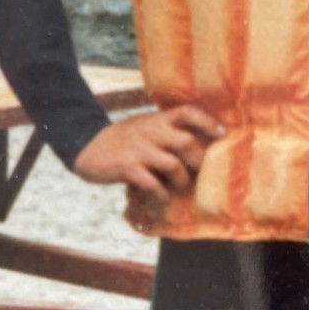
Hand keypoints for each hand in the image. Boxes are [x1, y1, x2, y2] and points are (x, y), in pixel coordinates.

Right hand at [73, 106, 224, 202]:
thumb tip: (194, 143)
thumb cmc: (121, 139)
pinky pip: (152, 183)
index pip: (187, 112)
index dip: (207, 122)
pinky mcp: (127, 167)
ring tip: (180, 187)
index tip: (222, 133)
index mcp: (156, 119)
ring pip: (173, 164)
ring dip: (182, 180)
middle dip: (199, 160)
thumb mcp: (143, 126)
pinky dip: (161, 193)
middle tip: (201, 172)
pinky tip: (162, 197)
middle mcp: (150, 131)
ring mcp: (139, 149)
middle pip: (187, 142)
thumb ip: (164, 131)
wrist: (86, 144)